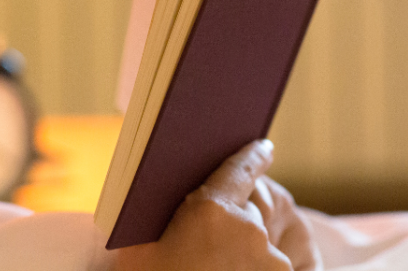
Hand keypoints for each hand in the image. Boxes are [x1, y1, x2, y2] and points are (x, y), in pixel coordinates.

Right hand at [113, 140, 319, 270]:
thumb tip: (179, 199)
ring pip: (260, 250)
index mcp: (211, 211)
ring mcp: (270, 263)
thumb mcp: (137, 250)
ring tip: (210, 269)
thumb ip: (161, 215)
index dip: (252, 157)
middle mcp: (248, 231)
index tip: (263, 148)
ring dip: (244, 259)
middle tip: (204, 251)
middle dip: (233, 229)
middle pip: (248, 216)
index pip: (241, 170)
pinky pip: (268, 270)